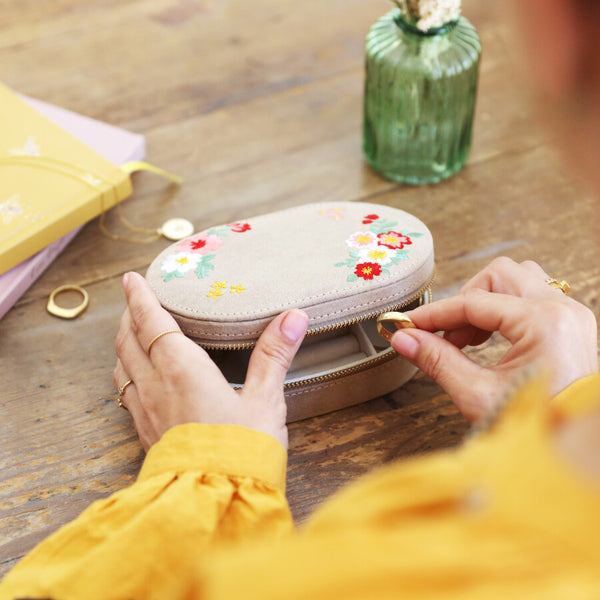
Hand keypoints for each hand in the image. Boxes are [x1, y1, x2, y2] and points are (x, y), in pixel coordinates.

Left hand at [113, 272, 307, 450]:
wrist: (216, 503)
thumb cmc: (242, 450)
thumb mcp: (266, 399)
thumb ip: (275, 356)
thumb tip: (294, 317)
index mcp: (182, 370)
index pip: (152, 322)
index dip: (141, 298)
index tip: (133, 278)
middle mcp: (156, 386)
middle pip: (129, 340)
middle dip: (129, 314)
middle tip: (133, 298)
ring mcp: (147, 411)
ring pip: (122, 366)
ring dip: (123, 342)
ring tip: (131, 331)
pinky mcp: (146, 432)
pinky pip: (126, 392)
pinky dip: (126, 371)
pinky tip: (136, 378)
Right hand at [391, 258, 597, 421]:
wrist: (571, 446)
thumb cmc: (537, 426)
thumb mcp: (477, 395)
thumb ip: (437, 361)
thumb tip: (405, 339)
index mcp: (544, 323)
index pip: (474, 302)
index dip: (435, 314)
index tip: (409, 325)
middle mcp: (562, 310)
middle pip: (498, 276)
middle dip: (463, 301)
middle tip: (441, 333)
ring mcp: (569, 315)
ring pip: (516, 280)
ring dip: (484, 302)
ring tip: (466, 338)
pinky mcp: (569, 325)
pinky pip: (529, 297)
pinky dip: (501, 310)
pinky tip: (485, 339)